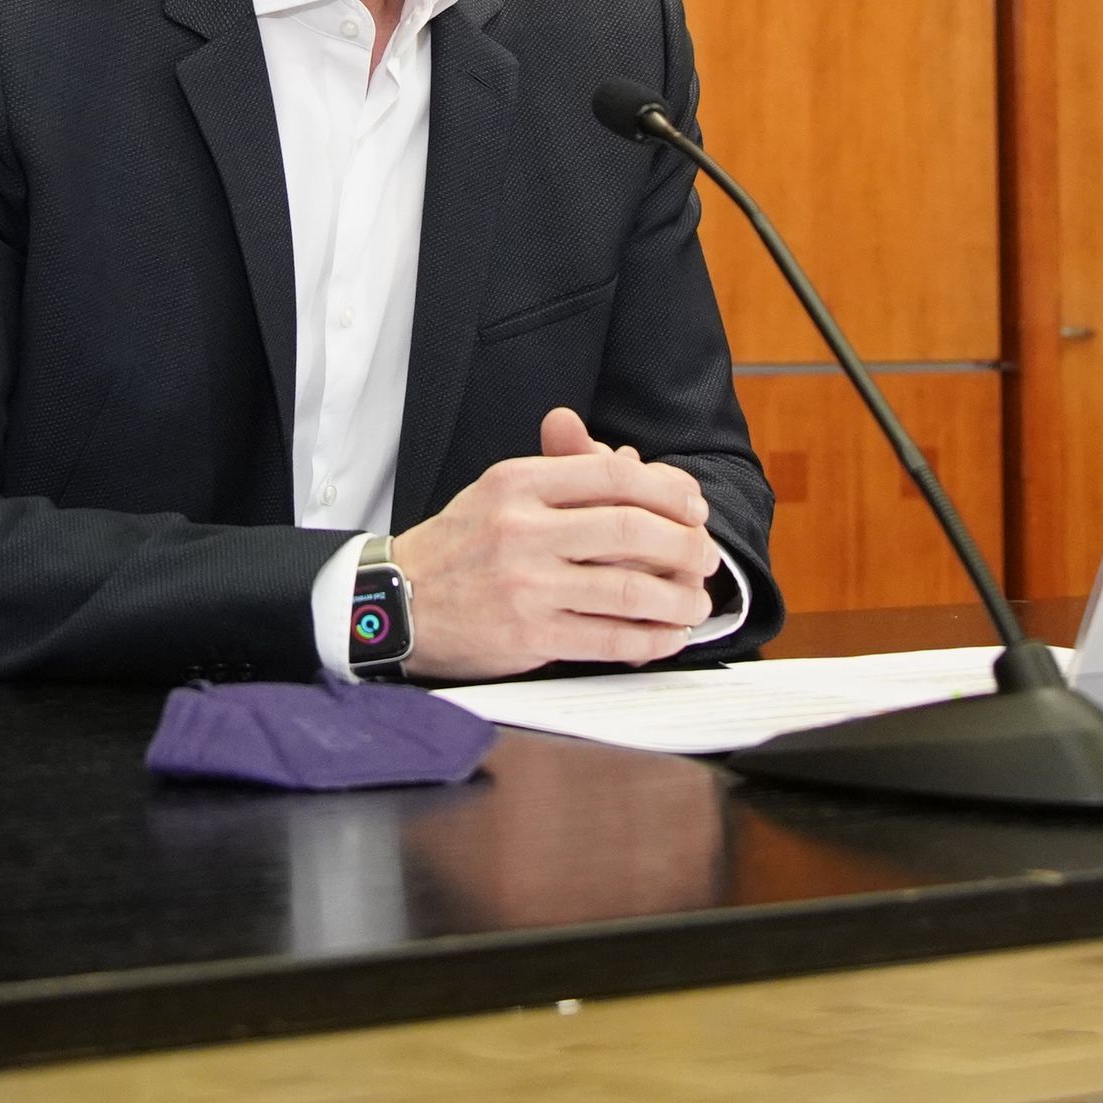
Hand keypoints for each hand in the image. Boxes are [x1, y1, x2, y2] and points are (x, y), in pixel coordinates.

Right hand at [396, 406, 719, 680]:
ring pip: (630, 590)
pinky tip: (667, 635)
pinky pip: (610, 639)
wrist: (397, 601)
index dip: (668, 491)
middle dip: (686, 545)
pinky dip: (651, 639)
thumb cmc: (459, 544)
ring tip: (694, 601)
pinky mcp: (529, 636)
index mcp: (518, 482)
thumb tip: (636, 463)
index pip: (614, 476)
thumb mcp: (500, 489)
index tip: (693, 508)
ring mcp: (527, 585)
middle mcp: (523, 529)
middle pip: (632, 530)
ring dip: (678, 598)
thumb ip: (565, 471)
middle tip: (705, 556)